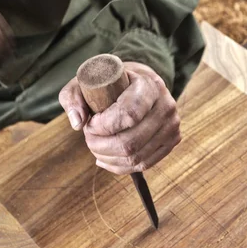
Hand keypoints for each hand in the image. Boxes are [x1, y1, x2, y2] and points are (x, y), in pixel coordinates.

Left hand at [59, 62, 180, 174]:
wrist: (140, 82)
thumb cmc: (111, 82)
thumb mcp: (87, 81)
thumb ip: (74, 97)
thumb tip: (77, 124)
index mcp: (149, 85)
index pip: (128, 115)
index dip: (103, 126)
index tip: (89, 124)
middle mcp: (166, 105)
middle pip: (131, 142)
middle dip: (102, 146)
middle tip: (88, 138)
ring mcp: (172, 125)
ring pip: (136, 157)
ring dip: (109, 158)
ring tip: (95, 147)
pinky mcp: (172, 140)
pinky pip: (144, 164)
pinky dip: (120, 166)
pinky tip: (105, 158)